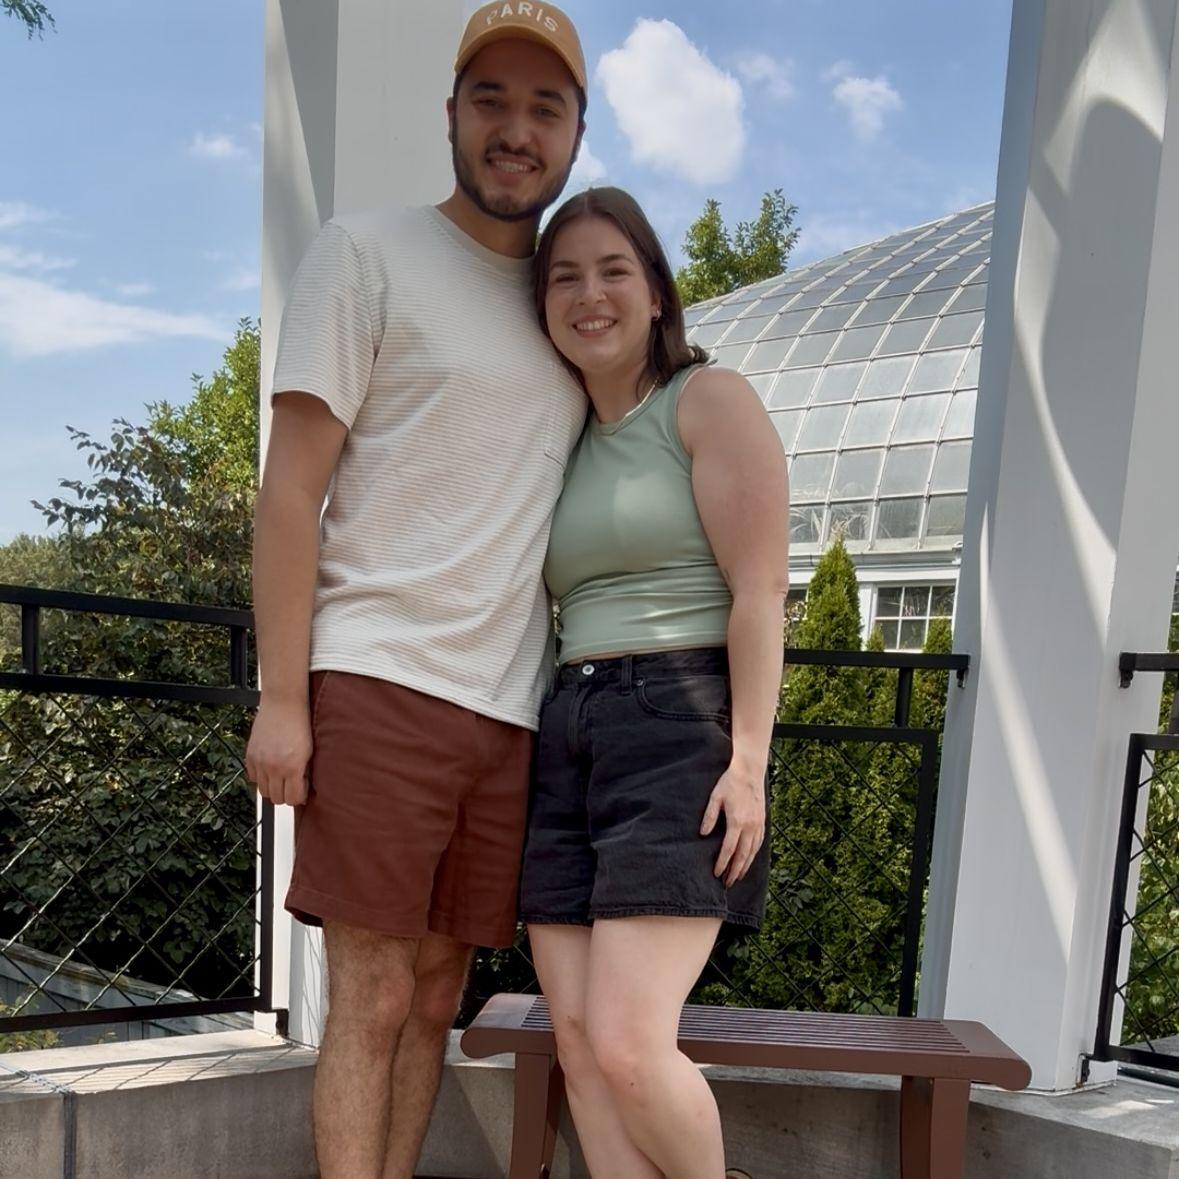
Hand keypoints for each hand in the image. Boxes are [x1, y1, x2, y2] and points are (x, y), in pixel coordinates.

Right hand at [245, 698, 312, 805]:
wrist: (283, 704)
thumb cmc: (300, 724)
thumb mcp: (309, 751)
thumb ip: (303, 772)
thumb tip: (302, 788)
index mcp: (292, 767)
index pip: (292, 799)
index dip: (299, 796)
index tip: (302, 787)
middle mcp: (273, 767)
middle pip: (276, 799)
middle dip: (286, 794)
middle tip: (292, 782)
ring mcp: (259, 762)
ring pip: (262, 791)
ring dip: (272, 787)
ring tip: (281, 775)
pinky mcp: (250, 755)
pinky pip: (253, 777)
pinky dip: (261, 776)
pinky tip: (270, 767)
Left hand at [700, 763, 765, 886]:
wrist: (749, 772)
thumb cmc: (729, 783)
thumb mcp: (715, 798)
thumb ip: (709, 816)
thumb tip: (703, 834)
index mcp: (737, 821)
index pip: (729, 849)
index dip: (723, 864)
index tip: (717, 874)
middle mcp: (750, 826)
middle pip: (742, 855)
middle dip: (735, 871)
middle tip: (727, 883)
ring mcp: (758, 825)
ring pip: (752, 852)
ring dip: (745, 866)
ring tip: (738, 877)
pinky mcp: (762, 822)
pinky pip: (759, 843)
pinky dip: (753, 855)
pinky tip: (748, 860)